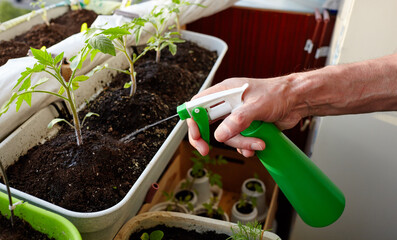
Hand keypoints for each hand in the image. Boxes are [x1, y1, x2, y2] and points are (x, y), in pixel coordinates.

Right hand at [188, 76, 303, 156]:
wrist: (296, 101)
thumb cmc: (278, 94)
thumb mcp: (257, 106)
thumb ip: (238, 120)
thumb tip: (220, 135)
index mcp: (225, 92)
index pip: (198, 105)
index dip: (192, 120)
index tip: (195, 135)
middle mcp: (228, 104)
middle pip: (207, 124)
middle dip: (209, 138)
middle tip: (205, 150)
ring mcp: (236, 117)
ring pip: (226, 136)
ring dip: (241, 144)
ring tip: (258, 143)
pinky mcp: (246, 127)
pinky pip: (238, 142)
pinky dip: (246, 147)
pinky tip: (258, 145)